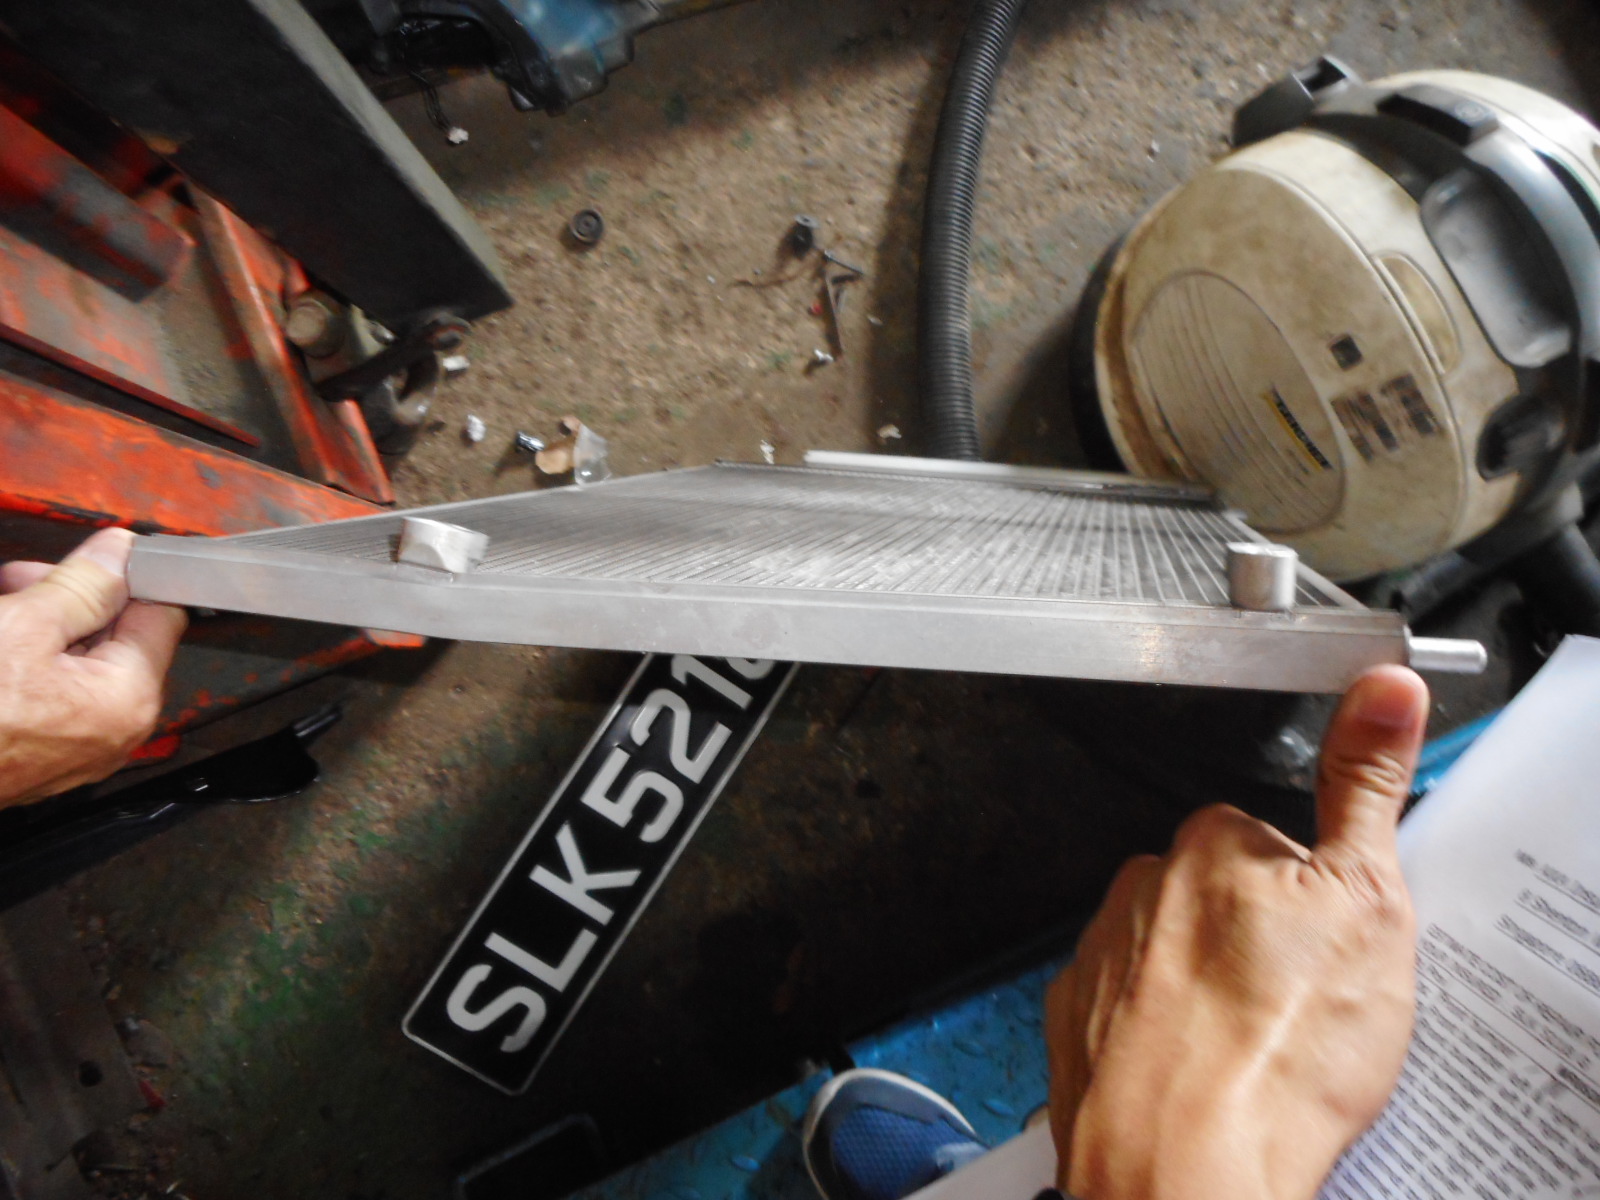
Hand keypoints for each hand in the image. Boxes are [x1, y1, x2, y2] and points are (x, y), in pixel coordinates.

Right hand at [0, 528, 186, 806]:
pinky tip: (1, 644)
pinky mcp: (46, 755)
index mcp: (129, 696)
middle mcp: (117, 728)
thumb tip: (119, 553)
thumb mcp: (21, 627)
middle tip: (21, 580)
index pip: (162, 615)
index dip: (127, 577)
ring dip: (45, 626)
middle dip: (73, 600)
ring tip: (4, 604)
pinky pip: (56, 695)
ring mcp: (82, 747)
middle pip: (119, 639)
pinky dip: (31, 663)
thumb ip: (81, 585)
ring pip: (81, 664)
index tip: (92, 556)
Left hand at [1046, 665, 1429, 1199]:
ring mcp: (1100, 952)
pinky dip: (1165, 1033)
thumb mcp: (1364, 902)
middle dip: (1258, 938)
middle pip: (1219, 895)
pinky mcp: (1074, 1017)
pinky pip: (1131, 1009)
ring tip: (1256, 1049)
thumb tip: (1382, 691)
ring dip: (1210, 988)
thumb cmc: (1272, 1054)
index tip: (1328, 940)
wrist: (1182, 1166)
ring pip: (1174, 954)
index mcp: (1210, 842)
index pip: (1271, 838)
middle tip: (1302, 1003)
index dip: (1312, 895)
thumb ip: (1367, 785)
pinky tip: (1207, 1069)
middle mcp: (1140, 885)